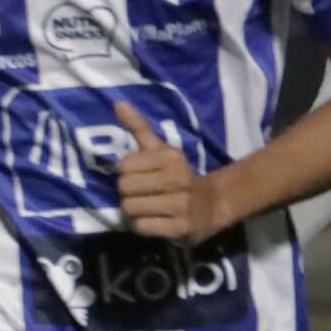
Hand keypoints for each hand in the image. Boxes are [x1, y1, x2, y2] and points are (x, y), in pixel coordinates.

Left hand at [110, 103, 237, 243]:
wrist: (213, 205)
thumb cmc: (178, 175)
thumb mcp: (161, 149)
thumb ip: (139, 127)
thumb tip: (117, 103)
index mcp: (171, 158)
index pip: (123, 166)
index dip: (127, 173)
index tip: (141, 175)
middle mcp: (178, 179)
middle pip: (124, 188)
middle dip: (129, 194)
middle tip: (144, 194)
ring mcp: (181, 205)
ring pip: (131, 209)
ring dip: (135, 211)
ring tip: (149, 208)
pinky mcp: (181, 228)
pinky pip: (143, 227)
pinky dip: (144, 226)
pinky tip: (156, 221)